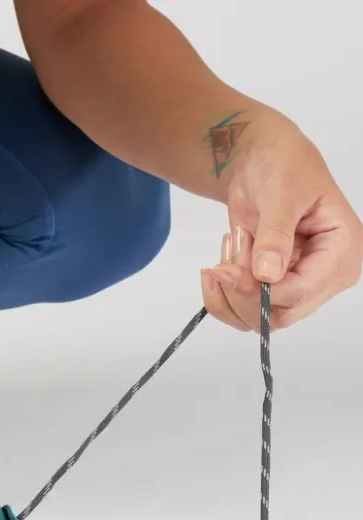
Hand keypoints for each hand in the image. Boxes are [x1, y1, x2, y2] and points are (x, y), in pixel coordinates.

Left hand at [200, 110, 362, 331]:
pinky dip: (220, 297)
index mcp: (342, 252)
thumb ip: (276, 235)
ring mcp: (297, 287)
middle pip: (279, 314)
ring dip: (229, 290)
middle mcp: (324, 278)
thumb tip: (269, 274)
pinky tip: (215, 268)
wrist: (261, 163)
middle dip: (242, 290)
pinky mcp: (272, 291)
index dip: (259, 289)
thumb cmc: (283, 166)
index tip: (224, 269)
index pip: (301, 291)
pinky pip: (241, 314)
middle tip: (229, 250)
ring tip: (231, 244)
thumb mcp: (281, 193)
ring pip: (256, 319)